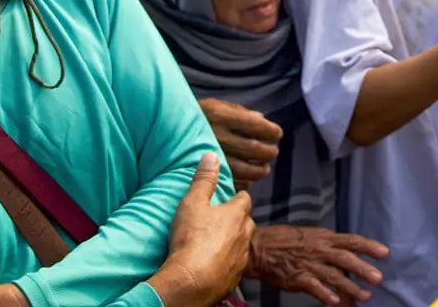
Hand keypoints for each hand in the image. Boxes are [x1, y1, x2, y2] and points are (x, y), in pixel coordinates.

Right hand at [150, 153, 254, 306]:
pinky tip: (214, 263)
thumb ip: (203, 179)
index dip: (237, 196)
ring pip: (242, 245)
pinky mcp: (234, 278)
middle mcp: (244, 235)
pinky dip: (227, 262)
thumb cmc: (191, 241)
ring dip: (233, 242)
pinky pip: (234, 266)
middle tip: (221, 219)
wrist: (191, 282)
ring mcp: (241, 258)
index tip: (229, 196)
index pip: (244, 199)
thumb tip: (211, 156)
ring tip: (216, 242)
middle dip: (237, 219)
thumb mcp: (192, 203)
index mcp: (237, 215)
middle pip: (246, 222)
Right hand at [199, 98, 282, 186]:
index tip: (277, 134)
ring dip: (259, 169)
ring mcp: (210, 155)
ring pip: (245, 168)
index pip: (255, 124)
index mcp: (220, 115)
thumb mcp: (215, 105)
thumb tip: (262, 118)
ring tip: (264, 168)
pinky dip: (243, 182)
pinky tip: (247, 179)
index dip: (270, 130)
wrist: (163, 132)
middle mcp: (216, 135)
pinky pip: (231, 181)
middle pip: (253, 148)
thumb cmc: (195, 117)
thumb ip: (239, 111)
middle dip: (268, 151)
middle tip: (273, 152)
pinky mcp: (204, 172)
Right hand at [247, 226, 388, 305]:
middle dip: (363, 269)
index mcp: (324, 238)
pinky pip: (314, 288)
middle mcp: (319, 250)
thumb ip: (329, 246)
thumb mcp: (310, 236)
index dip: (369, 246)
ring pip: (334, 277)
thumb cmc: (285, 240)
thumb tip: (347, 255)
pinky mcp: (297, 278)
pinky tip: (335, 302)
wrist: (259, 247)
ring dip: (350, 288)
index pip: (351, 240)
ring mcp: (309, 265)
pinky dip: (325, 295)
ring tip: (365, 296)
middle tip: (378, 278)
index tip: (385, 253)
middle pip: (345, 259)